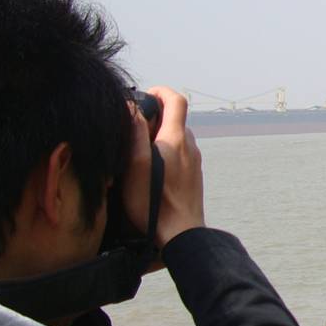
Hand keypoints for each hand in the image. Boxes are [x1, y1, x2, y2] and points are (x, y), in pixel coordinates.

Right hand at [123, 86, 204, 248]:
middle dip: (156, 116)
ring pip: (178, 138)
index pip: (176, 100)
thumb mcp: (136, 164)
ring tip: (138, 151)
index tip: (145, 94)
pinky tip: (151, 170)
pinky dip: (166, 152)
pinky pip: (180, 155)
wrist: (181, 234)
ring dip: (160, 136)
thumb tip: (131, 105)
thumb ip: (135, 132)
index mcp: (177, 139)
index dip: (161, 91)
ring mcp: (194, 163)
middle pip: (176, 119)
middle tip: (133, 128)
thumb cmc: (154, 202)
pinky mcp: (193, 177)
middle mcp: (190, 147)